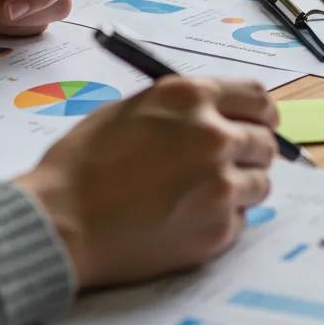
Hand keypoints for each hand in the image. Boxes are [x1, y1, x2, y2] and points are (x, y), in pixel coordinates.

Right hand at [16, 77, 276, 287]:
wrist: (58, 222)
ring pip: (260, 182)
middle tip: (227, 165)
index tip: (260, 123)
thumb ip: (185, 108)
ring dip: (240, 188)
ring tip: (200, 196)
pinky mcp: (218, 227)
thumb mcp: (134, 108)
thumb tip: (223, 113)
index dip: (261, 113)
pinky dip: (222, 221)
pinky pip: (241, 220)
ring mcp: (220, 183)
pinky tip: (186, 220)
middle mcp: (214, 134)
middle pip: (265, 141)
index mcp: (192, 96)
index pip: (257, 97)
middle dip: (250, 152)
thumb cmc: (83, 164)